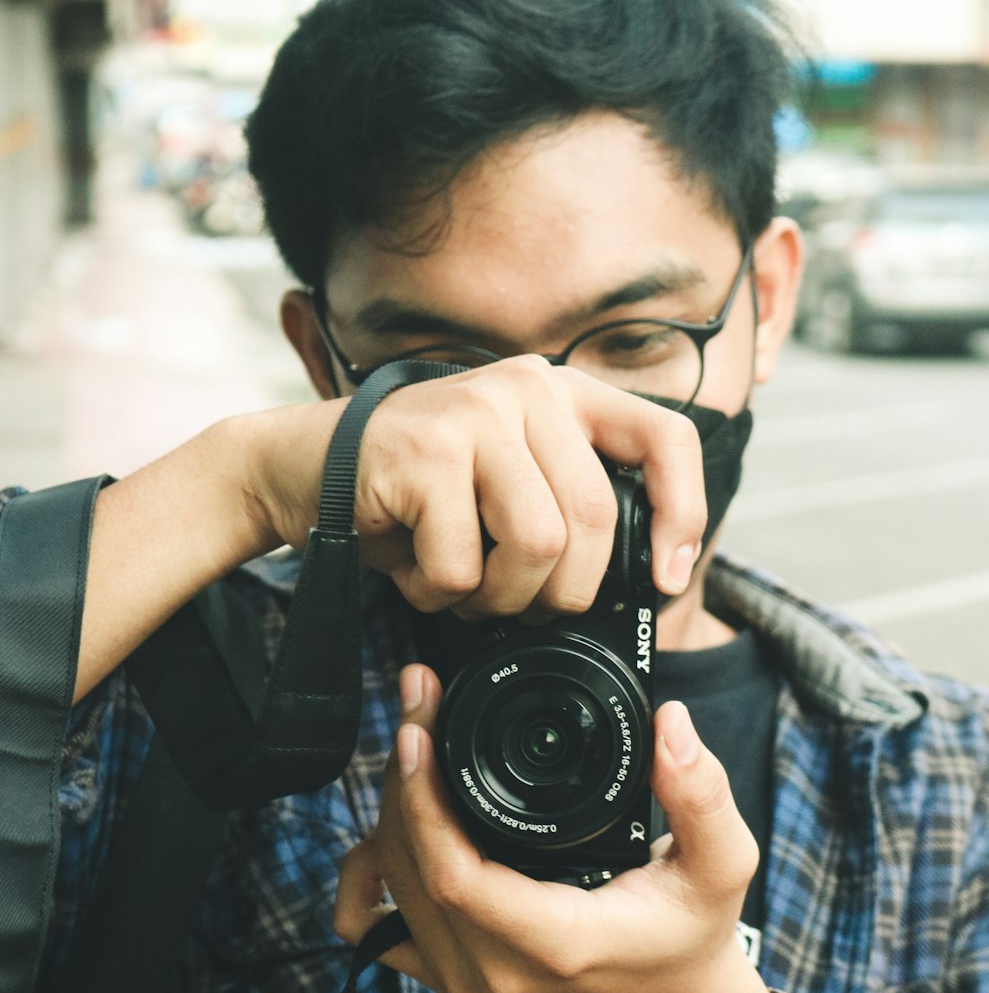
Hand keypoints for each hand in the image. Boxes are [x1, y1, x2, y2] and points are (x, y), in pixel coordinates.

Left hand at [334, 661, 785, 992]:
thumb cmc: (689, 933)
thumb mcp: (722, 864)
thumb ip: (703, 795)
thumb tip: (669, 724)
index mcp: (555, 942)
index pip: (454, 875)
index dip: (422, 798)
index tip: (421, 728)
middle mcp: (494, 969)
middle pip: (409, 864)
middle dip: (404, 773)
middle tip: (419, 699)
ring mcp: (462, 977)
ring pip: (389, 880)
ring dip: (391, 803)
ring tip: (417, 735)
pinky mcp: (445, 972)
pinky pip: (372, 920)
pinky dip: (368, 868)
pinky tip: (391, 822)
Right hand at [351, 356, 704, 614]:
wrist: (302, 467)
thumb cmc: (415, 491)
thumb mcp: (507, 476)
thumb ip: (568, 499)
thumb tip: (651, 576)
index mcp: (562, 393)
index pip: (665, 439)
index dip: (682, 515)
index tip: (669, 577)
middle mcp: (527, 388)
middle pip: (592, 522)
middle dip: (560, 591)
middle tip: (516, 604)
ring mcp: (475, 413)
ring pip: (537, 548)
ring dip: (497, 597)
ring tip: (461, 587)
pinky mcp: (425, 451)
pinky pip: (461, 568)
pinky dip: (438, 595)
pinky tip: (411, 568)